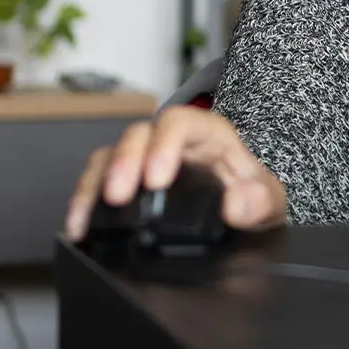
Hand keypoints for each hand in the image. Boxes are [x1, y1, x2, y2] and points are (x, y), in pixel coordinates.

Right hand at [63, 104, 287, 239]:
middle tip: (118, 196)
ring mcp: (146, 158)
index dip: (164, 145)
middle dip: (124, 163)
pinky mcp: (128, 181)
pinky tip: (78, 226)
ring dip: (95, 183)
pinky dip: (84, 201)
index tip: (156, 178)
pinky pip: (98, 181)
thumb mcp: (270, 199)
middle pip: (139, 135)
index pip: (181, 123)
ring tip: (86, 216)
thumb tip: (237, 204)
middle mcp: (172, 141)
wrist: (246, 208)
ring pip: (110, 155)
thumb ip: (261, 200)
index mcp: (209, 134)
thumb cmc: (255, 195)